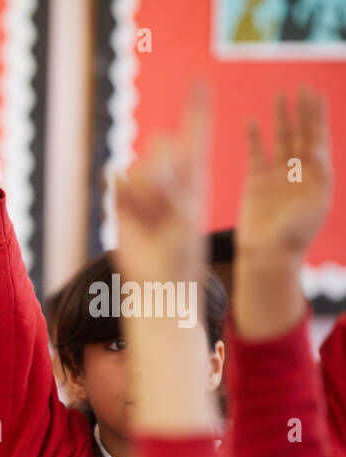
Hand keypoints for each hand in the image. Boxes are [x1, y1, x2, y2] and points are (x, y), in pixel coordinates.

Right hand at [113, 87, 209, 287]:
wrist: (157, 278)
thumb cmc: (180, 248)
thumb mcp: (184, 209)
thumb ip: (168, 178)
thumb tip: (144, 162)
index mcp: (196, 174)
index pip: (197, 133)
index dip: (197, 107)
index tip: (199, 81)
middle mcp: (171, 174)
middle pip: (161, 147)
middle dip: (160, 171)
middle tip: (165, 203)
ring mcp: (145, 186)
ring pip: (137, 166)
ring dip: (142, 193)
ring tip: (150, 219)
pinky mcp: (122, 199)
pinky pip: (116, 182)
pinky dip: (123, 199)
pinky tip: (132, 218)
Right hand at [236, 87, 331, 256]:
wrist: (268, 254)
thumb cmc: (295, 233)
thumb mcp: (317, 202)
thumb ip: (319, 174)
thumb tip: (316, 146)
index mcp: (316, 175)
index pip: (318, 137)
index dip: (317, 116)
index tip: (316, 95)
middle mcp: (298, 171)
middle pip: (301, 133)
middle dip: (302, 111)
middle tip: (303, 87)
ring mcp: (276, 176)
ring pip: (280, 140)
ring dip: (282, 118)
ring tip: (281, 96)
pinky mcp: (256, 183)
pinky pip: (256, 155)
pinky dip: (254, 139)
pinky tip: (252, 123)